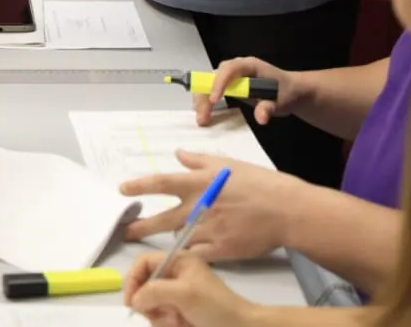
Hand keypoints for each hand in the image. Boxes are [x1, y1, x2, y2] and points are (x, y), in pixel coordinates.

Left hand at [121, 150, 300, 260]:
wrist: (287, 211)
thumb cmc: (260, 183)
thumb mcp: (228, 163)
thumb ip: (199, 160)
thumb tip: (177, 154)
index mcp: (201, 183)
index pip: (162, 183)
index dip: (140, 186)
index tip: (123, 189)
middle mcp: (200, 208)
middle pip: (162, 219)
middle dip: (141, 226)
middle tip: (127, 230)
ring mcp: (209, 231)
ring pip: (179, 238)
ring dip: (170, 239)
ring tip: (164, 239)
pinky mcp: (221, 250)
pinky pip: (196, 255)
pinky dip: (189, 254)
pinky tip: (183, 254)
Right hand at [124, 251, 257, 326]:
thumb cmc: (215, 306)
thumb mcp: (184, 293)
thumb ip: (154, 291)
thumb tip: (135, 301)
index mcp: (178, 262)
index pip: (143, 262)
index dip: (133, 279)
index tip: (131, 301)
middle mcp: (175, 276)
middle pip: (144, 286)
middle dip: (149, 303)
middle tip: (160, 314)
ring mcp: (177, 296)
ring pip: (150, 306)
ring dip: (159, 317)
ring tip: (177, 322)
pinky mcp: (179, 313)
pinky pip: (160, 319)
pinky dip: (166, 324)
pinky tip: (180, 326)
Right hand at [194, 57, 303, 126]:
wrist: (290, 90)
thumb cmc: (286, 92)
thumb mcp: (281, 101)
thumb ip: (269, 107)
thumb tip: (261, 118)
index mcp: (249, 65)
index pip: (229, 69)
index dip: (219, 83)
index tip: (215, 101)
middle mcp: (236, 67)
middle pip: (213, 76)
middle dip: (205, 95)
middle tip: (202, 116)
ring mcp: (231, 76)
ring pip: (209, 83)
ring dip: (202, 100)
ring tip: (202, 119)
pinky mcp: (229, 85)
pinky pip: (212, 90)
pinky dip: (206, 102)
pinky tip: (205, 115)